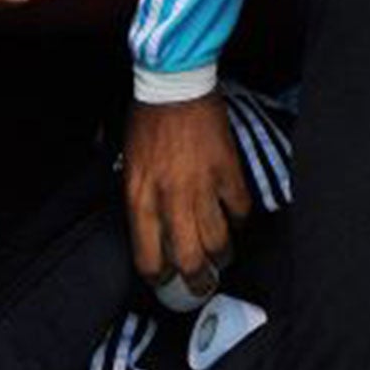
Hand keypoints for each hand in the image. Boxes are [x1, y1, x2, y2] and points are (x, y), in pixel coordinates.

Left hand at [125, 95, 251, 299]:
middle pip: (188, 258)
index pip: (148, 256)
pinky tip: (235, 219)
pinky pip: (239, 210)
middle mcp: (170, 199)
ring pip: (217, 241)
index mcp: (139, 198)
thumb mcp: (130, 165)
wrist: (173, 85)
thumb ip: (141, 199)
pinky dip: (239, 220)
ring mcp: (201, 186)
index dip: (159, 276)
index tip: (165, 279)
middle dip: (197, 280)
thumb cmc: (147, 121)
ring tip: (222, 257)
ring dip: (221, 255)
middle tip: (202, 284)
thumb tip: (153, 228)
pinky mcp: (227, 171)